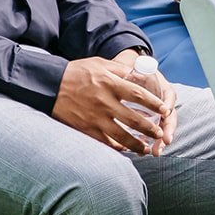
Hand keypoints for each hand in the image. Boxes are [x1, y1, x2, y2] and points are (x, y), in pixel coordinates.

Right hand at [52, 53, 175, 155]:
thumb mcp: (100, 64)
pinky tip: (124, 150)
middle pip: (133, 120)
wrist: (50, 85)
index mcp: (110, 84)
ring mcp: (95, 118)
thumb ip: (120, 71)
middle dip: (149, 129)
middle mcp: (105, 103)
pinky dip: (116, 148)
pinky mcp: (85, 129)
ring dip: (136, 144)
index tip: (165, 110)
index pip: (139, 95)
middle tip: (159, 134)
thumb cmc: (77, 72)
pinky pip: (104, 142)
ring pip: (121, 136)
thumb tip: (139, 75)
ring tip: (146, 149)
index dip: (154, 104)